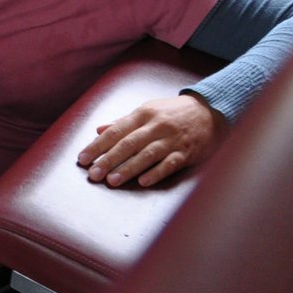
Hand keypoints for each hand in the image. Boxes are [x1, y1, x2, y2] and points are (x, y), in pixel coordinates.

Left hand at [77, 93, 228, 187]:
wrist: (210, 110)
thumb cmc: (173, 112)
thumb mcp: (147, 111)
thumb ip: (123, 122)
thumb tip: (99, 130)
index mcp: (142, 114)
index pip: (115, 131)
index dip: (98, 145)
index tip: (83, 159)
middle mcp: (155, 125)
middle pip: (128, 143)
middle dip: (109, 159)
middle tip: (93, 174)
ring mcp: (172, 139)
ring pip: (147, 154)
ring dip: (128, 168)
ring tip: (112, 181)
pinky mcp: (187, 151)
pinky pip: (170, 163)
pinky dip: (156, 172)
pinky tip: (143, 182)